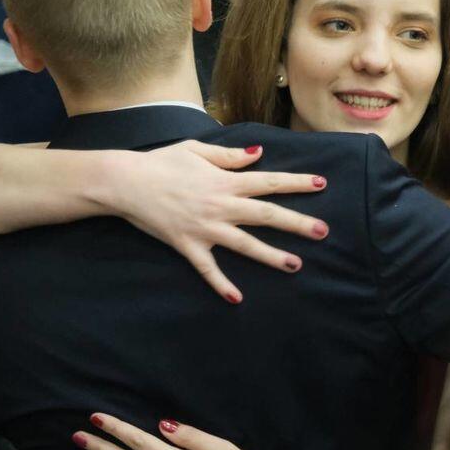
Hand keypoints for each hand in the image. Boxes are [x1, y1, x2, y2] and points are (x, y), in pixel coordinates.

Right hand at [114, 141, 329, 303]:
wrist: (126, 183)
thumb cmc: (161, 162)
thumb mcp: (197, 150)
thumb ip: (230, 156)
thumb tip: (258, 155)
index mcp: (226, 181)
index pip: (270, 182)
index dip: (297, 183)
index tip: (322, 183)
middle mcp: (221, 206)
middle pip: (267, 216)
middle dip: (297, 223)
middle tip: (322, 231)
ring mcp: (206, 228)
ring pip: (246, 244)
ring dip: (272, 256)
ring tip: (296, 265)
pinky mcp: (188, 246)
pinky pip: (208, 269)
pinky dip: (221, 284)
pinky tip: (237, 298)